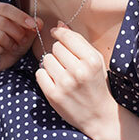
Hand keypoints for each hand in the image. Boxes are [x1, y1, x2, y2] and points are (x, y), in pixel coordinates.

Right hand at [0, 1, 42, 73]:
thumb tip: (39, 22)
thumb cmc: (13, 41)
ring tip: (13, 46)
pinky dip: (2, 51)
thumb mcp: (26, 31)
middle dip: (17, 32)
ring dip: (10, 43)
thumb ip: (32, 24)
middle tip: (23, 40)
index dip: (20, 16)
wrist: (3, 61)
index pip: (4, 7)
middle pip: (1, 21)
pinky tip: (2, 52)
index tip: (33, 25)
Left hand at [35, 21, 118, 139]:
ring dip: (51, 64)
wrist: (99, 115)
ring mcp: (65, 84)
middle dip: (59, 52)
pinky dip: (45, 75)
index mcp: (91, 60)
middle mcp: (78, 71)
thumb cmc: (97, 84)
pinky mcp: (53, 95)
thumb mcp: (95, 60)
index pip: (67, 37)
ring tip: (61, 73)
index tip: (56, 33)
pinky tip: (55, 81)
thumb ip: (78, 41)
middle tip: (66, 62)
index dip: (59, 33)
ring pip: (46, 59)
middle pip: (56, 47)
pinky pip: (39, 73)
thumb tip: (60, 24)